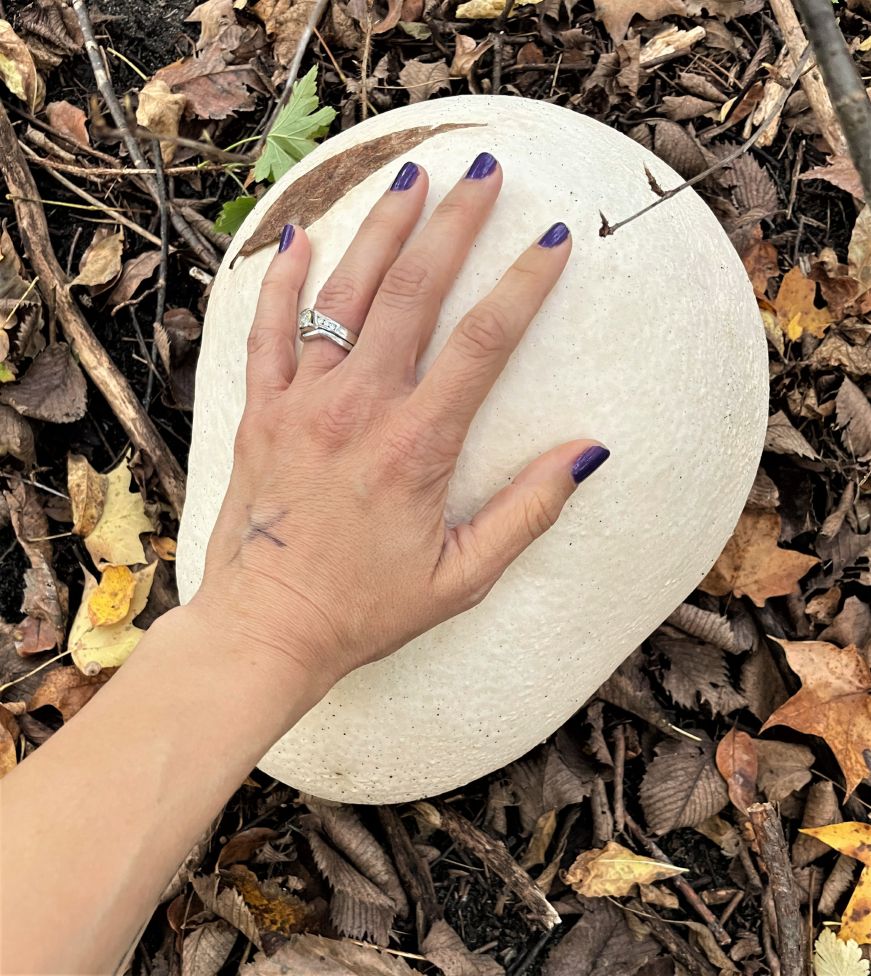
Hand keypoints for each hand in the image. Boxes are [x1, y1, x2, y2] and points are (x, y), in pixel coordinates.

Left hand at [189, 152, 608, 691]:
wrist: (265, 629)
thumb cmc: (365, 609)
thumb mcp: (464, 577)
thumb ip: (527, 511)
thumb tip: (586, 454)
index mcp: (417, 445)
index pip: (485, 341)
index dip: (525, 283)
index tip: (553, 240)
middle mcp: (359, 408)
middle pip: (414, 292)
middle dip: (455, 225)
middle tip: (483, 173)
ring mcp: (302, 403)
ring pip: (345, 295)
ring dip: (382, 230)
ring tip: (412, 177)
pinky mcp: (259, 412)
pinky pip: (267, 330)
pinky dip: (284, 280)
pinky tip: (302, 235)